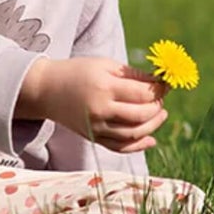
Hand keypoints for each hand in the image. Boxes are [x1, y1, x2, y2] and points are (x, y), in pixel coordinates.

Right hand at [18, 58, 167, 153]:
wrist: (46, 90)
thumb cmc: (78, 72)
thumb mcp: (105, 65)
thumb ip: (132, 75)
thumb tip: (159, 83)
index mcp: (104, 87)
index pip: (141, 93)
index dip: (159, 90)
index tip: (166, 85)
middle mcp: (100, 110)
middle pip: (140, 115)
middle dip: (157, 108)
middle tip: (161, 100)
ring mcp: (96, 127)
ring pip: (133, 134)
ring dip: (153, 126)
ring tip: (161, 114)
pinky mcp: (93, 138)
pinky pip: (120, 147)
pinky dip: (138, 146)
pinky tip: (151, 139)